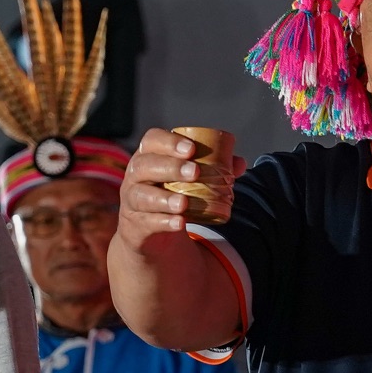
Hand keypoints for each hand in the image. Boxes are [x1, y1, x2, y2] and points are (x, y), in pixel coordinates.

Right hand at [120, 129, 243, 247]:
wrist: (151, 232)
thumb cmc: (172, 194)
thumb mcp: (189, 180)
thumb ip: (215, 170)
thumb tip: (239, 163)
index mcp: (150, 156)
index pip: (153, 140)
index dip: (170, 142)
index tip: (192, 149)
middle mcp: (136, 175)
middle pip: (145, 165)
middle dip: (170, 167)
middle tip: (195, 172)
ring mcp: (132, 201)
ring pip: (142, 196)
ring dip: (164, 199)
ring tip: (184, 203)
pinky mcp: (135, 225)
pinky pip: (146, 222)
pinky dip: (163, 223)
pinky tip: (179, 223)